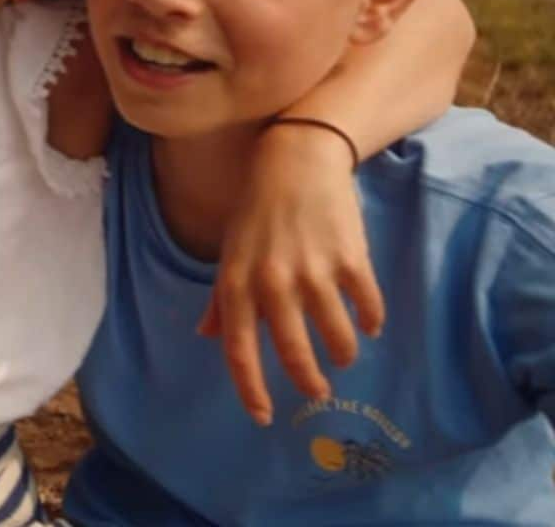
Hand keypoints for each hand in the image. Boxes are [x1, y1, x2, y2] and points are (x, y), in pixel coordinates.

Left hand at [203, 122, 384, 425]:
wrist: (295, 160)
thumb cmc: (256, 210)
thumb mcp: (229, 253)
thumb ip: (222, 299)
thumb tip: (207, 335)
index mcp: (236, 284)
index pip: (239, 351)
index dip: (252, 390)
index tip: (264, 416)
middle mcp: (271, 282)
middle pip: (293, 352)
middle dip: (308, 382)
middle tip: (318, 393)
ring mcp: (312, 270)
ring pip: (336, 335)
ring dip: (343, 353)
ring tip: (344, 356)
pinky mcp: (350, 258)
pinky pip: (366, 304)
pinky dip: (370, 320)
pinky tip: (369, 325)